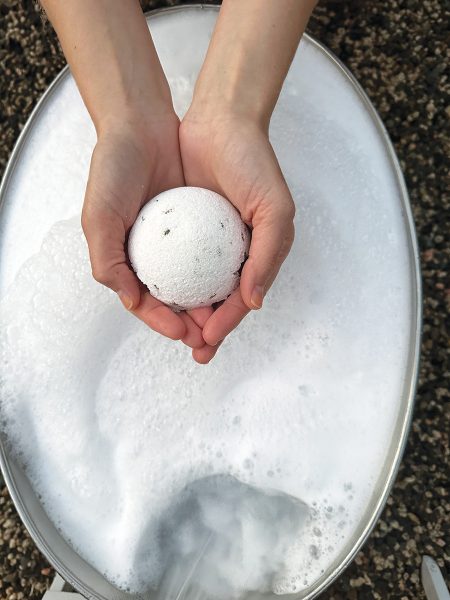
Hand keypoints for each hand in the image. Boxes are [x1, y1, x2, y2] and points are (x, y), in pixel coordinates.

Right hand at [81, 114, 210, 350]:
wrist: (142, 124)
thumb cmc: (114, 169)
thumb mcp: (99, 217)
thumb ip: (109, 262)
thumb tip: (133, 302)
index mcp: (129, 260)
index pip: (148, 303)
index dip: (165, 323)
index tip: (184, 332)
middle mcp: (157, 255)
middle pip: (178, 301)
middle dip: (194, 326)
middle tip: (210, 339)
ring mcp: (183, 241)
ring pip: (201, 283)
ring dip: (213, 306)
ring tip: (226, 320)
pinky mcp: (205, 224)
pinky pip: (218, 254)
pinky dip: (225, 272)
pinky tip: (238, 284)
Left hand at [179, 111, 295, 362]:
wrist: (219, 120)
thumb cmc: (253, 164)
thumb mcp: (275, 209)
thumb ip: (268, 256)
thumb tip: (254, 301)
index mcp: (255, 255)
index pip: (240, 300)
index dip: (226, 324)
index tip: (208, 340)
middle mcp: (228, 254)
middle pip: (214, 302)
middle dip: (203, 329)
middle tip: (191, 346)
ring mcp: (201, 244)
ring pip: (190, 289)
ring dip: (183, 313)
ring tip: (172, 330)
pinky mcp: (177, 229)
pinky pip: (169, 262)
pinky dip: (165, 282)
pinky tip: (155, 296)